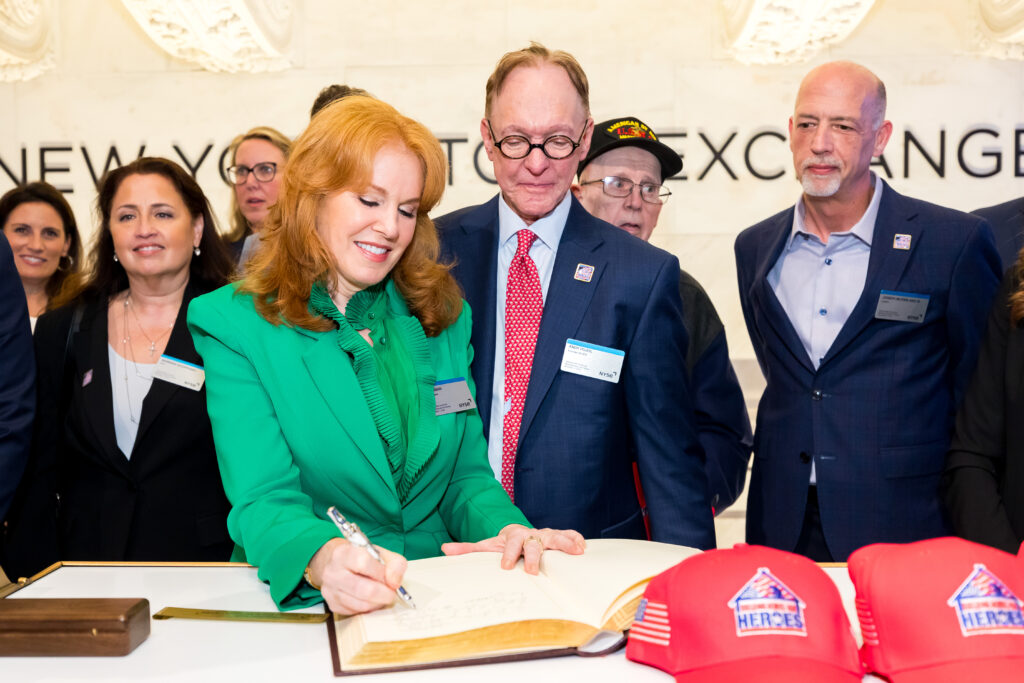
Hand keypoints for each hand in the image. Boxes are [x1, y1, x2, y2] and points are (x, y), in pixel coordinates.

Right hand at [307, 538, 407, 614]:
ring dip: (377, 603)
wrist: (338, 564)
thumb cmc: (361, 558)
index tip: (391, 579)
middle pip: (362, 589)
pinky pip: (356, 612)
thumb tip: (394, 583)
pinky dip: (368, 608)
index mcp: (344, 553)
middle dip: (383, 594)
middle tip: (391, 594)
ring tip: (382, 595)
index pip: (363, 563)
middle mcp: (333, 572)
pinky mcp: (333, 605)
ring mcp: (330, 590)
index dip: (381, 573)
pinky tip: (371, 600)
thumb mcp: (380, 553)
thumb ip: (394, 564)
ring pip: (361, 604)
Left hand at [440, 525, 585, 574]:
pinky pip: (569, 535)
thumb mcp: (486, 546)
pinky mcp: (558, 537)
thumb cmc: (503, 545)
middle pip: (532, 542)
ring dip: (564, 542)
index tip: (505, 566)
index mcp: (512, 536)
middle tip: (531, 570)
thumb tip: (444, 549)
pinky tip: (583, 547)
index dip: (508, 553)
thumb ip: (467, 549)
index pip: (510, 543)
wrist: (518, 534)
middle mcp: (530, 534)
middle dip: (532, 555)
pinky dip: (576, 539)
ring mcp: (545, 535)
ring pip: (555, 537)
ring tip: (575, 550)